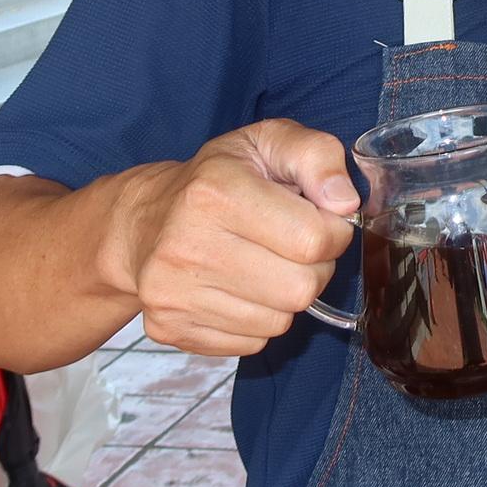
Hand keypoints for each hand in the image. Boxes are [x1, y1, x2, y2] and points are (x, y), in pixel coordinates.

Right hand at [113, 121, 359, 357]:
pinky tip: (240, 289)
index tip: (318, 220)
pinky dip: (258, 320)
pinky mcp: (169, 328)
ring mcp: (173, 293)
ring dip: (285, 296)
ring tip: (264, 264)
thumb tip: (345, 202)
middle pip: (300, 288)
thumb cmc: (216, 178)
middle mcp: (187, 246)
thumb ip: (317, 156)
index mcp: (215, 192)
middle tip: (293, 246)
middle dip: (313, 268)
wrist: (141, 221)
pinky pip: (251, 344)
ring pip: (279, 322)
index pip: (313, 239)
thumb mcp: (268, 142)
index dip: (332, 232)